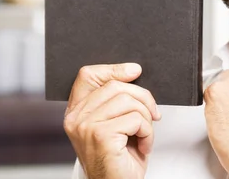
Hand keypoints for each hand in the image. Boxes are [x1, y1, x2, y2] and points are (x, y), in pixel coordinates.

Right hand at [63, 63, 161, 178]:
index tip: (134, 72)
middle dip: (142, 97)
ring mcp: (86, 126)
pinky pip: (135, 119)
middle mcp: (76, 118)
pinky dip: (147, 132)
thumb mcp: (115, 122)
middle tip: (152, 114)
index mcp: (76, 112)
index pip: (87, 75)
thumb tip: (133, 71)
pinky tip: (143, 145)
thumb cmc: (118, 159)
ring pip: (127, 101)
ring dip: (146, 118)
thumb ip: (116, 99)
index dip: (113, 69)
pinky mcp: (101, 135)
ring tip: (144, 134)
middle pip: (114, 85)